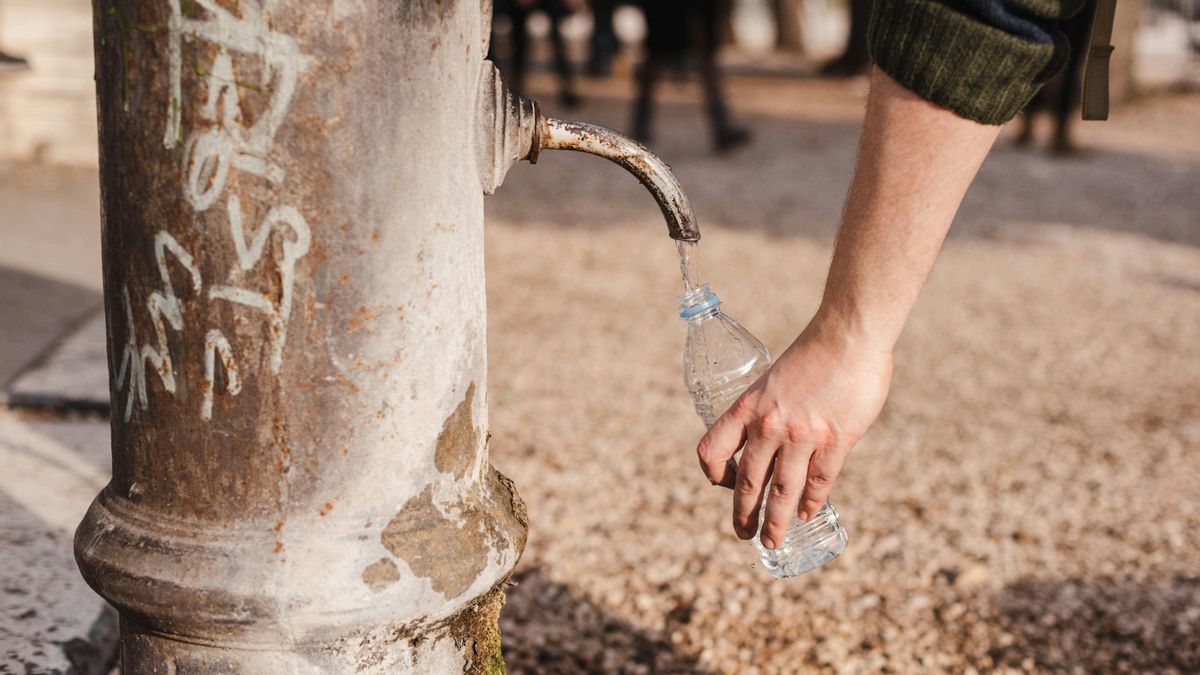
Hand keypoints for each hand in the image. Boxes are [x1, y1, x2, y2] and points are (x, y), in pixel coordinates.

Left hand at [696, 314, 892, 548]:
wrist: (848, 335)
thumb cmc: (814, 352)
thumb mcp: (773, 380)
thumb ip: (772, 411)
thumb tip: (777, 441)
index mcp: (747, 407)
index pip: (712, 450)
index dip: (713, 473)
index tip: (723, 483)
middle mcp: (768, 426)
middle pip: (748, 482)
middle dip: (744, 514)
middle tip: (744, 534)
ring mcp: (802, 436)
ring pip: (781, 492)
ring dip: (775, 522)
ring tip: (772, 542)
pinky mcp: (836, 441)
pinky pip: (818, 483)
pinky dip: (811, 503)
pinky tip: (807, 514)